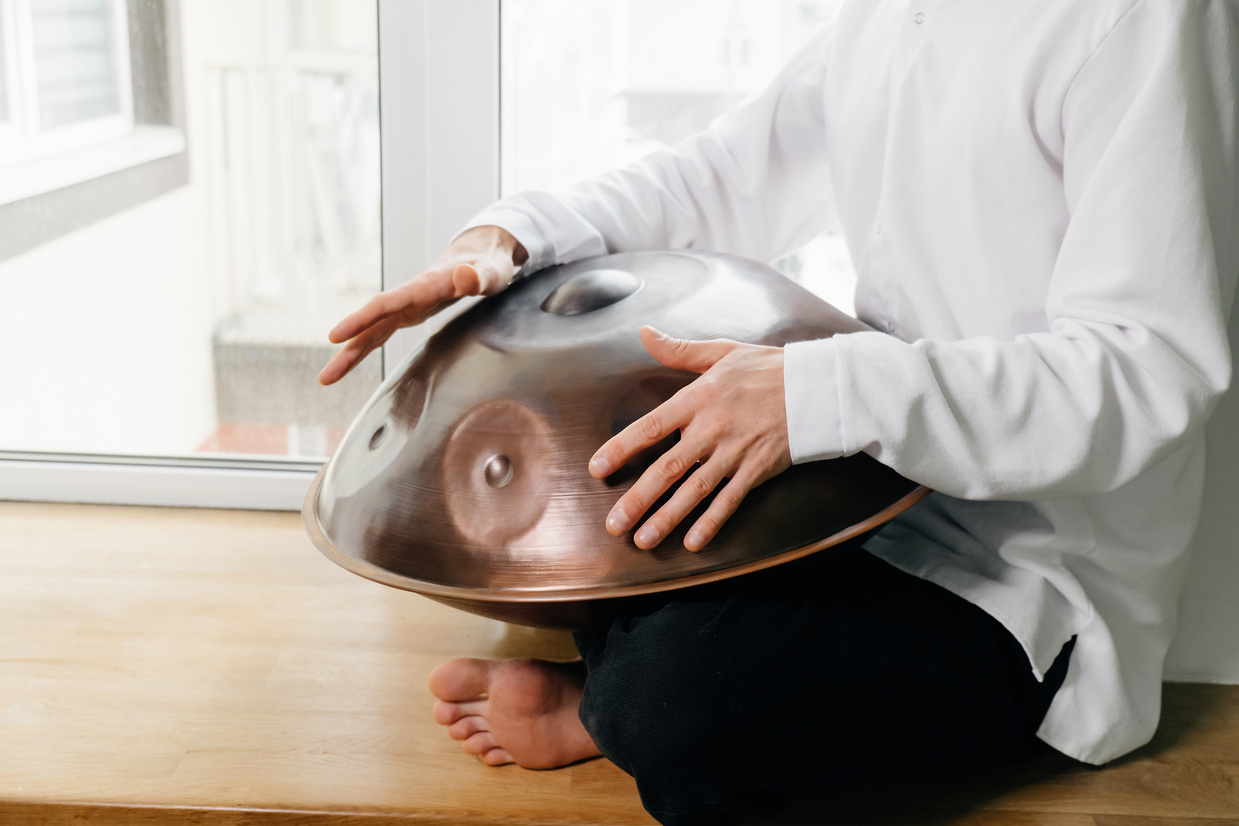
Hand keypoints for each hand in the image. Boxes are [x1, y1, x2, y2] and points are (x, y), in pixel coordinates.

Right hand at [319, 226, 527, 384]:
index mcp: (424, 287)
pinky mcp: (410, 313)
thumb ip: (479, 276)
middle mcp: (409, 296)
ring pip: (372, 331)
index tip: (335, 336)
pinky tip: (349, 360)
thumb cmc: (488, 263)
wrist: (482, 253)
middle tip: (325, 377)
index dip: (360, 320)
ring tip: (327, 379)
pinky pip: (382, 331)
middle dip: (347, 349)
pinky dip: (364, 346)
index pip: (385, 304)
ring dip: (350, 354)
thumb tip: (465, 276)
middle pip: (371, 323)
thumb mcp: (492, 271)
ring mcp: (407, 305)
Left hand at [589, 327, 791, 550]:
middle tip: (614, 524)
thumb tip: (644, 333)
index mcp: (698, 398)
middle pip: (669, 468)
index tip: (597, 469)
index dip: (622, 448)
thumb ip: (679, 350)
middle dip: (638, 498)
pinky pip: (730, 500)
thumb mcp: (721, 352)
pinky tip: (692, 542)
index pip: (651, 427)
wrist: (818, 386)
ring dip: (668, 518)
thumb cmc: (767, 369)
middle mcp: (712, 428)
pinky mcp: (757, 469)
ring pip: (695, 491)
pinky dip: (711, 522)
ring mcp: (736, 452)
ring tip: (643, 541)